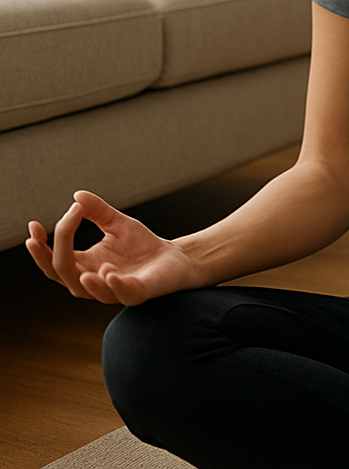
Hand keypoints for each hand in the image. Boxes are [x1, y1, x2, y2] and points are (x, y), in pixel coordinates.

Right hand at [25, 191, 199, 305]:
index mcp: (84, 265)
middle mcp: (93, 281)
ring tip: (77, 259)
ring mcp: (113, 289)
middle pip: (62, 271)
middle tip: (67, 219)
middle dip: (56, 248)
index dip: (39, 247)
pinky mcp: (136, 293)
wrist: (174, 258)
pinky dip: (112, 284)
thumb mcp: (117, 223)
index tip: (34, 225)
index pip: (53, 260)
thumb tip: (77, 195)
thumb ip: (97, 211)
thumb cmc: (141, 245)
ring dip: (82, 276)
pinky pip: (120, 292)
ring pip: (86, 290)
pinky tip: (108, 271)